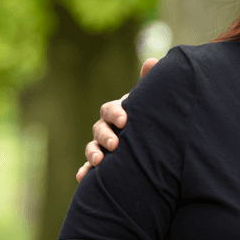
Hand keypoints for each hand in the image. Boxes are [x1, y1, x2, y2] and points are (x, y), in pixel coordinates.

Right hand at [77, 58, 157, 182]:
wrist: (156, 141)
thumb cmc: (151, 116)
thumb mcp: (152, 102)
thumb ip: (150, 83)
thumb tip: (151, 61)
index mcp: (119, 112)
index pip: (110, 109)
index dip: (116, 113)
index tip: (125, 120)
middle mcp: (107, 128)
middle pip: (99, 129)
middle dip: (105, 135)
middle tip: (115, 143)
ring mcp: (103, 145)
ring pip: (92, 147)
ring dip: (93, 153)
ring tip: (100, 161)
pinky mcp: (103, 164)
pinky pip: (89, 167)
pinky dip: (85, 172)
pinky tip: (83, 178)